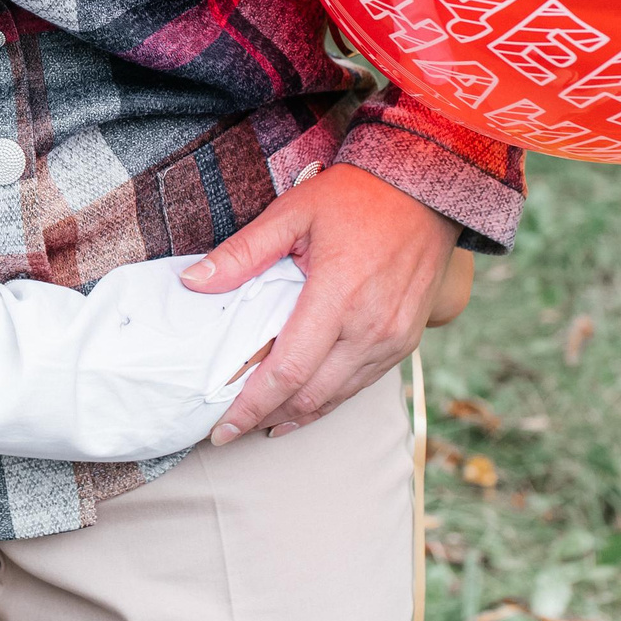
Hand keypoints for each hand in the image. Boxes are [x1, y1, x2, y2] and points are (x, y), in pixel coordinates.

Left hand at [180, 164, 458, 442]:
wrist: (427, 189)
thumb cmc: (356, 196)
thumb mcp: (292, 212)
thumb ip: (243, 252)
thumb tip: (193, 282)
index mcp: (338, 295)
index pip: (287, 370)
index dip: (251, 406)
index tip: (220, 430)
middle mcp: (370, 327)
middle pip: (311, 395)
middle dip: (266, 418)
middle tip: (229, 431)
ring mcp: (393, 338)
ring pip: (337, 397)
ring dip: (297, 414)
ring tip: (260, 422)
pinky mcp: (406, 340)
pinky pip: (361, 383)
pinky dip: (328, 399)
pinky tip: (303, 404)